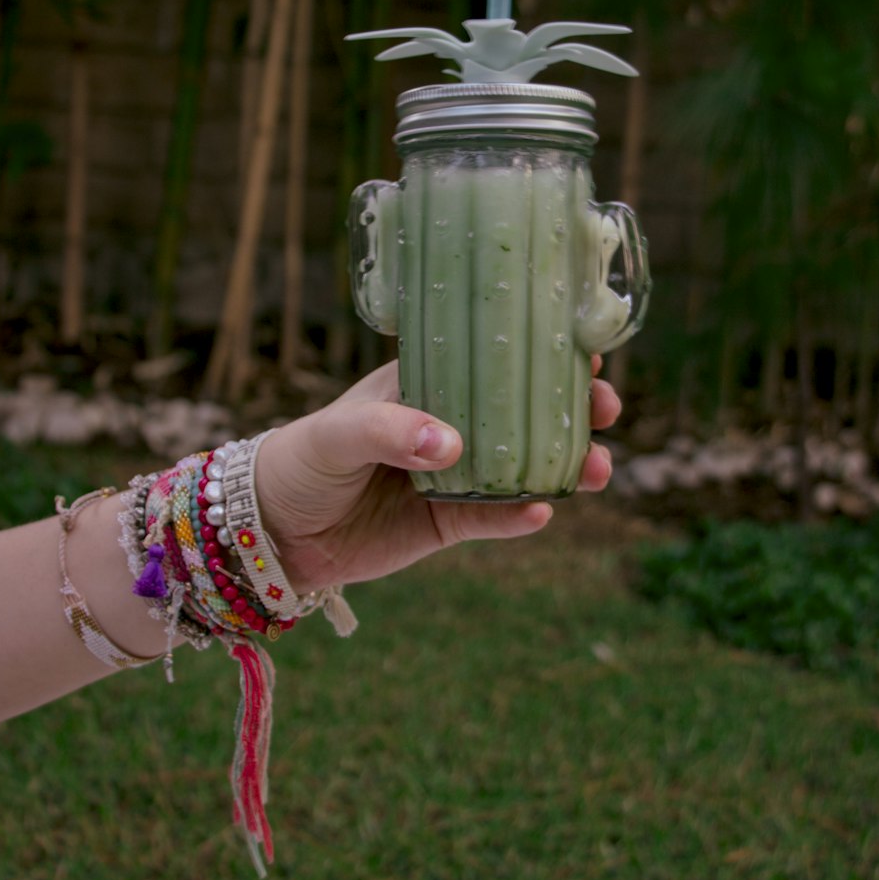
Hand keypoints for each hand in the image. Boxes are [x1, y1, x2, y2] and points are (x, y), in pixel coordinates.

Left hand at [254, 359, 620, 593]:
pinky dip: (520, 516)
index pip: (493, 359)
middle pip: (525, 412)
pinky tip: (544, 511)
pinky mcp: (445, 523)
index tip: (589, 350)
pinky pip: (492, 519)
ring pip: (523, 467)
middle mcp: (450, 424)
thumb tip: (450, 444)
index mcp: (427, 383)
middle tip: (606, 409)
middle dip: (573, 409)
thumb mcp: (338, 431)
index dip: (543, 352)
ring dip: (564, 465)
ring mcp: (453, 475)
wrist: (271, 529)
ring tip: (598, 469)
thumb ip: (388, 430)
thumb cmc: (302, 456)